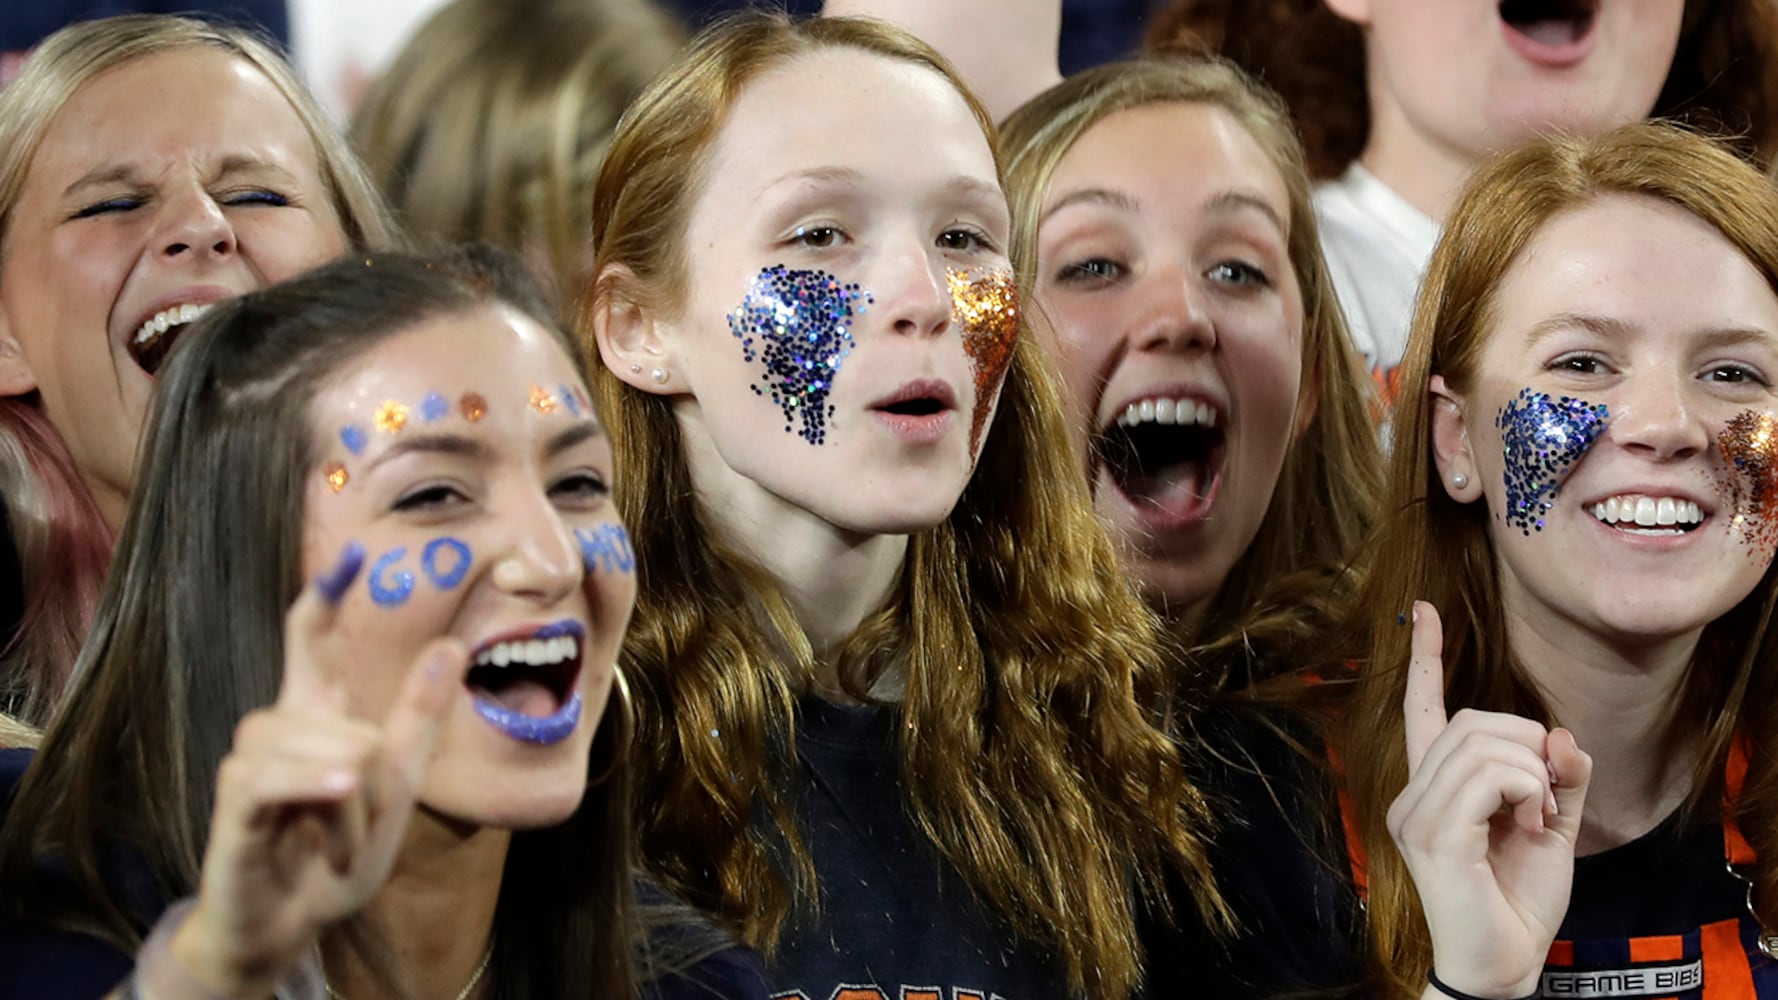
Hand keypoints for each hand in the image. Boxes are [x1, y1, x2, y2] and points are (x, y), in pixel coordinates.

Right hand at [168, 544, 468, 998]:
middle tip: (361, 828)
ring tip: (340, 841)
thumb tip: (450, 644)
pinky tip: (337, 796)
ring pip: (325, 748)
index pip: (312, 640)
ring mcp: (251, 762)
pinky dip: (314, 787)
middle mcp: (278, 728)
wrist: (288, 926)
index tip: (352, 552)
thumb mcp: (397, 790)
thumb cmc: (335, 857)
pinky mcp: (232, 801)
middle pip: (336, 708)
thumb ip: (417, 721)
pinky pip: (272, 775)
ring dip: (353, 805)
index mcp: (317, 717)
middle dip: (373, 774)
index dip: (327, 596)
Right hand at [1386, 601, 1592, 998]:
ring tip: (1534, 818)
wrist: (1501, 963)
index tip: (1424, 610)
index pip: (1423, 709)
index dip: (1426, 657)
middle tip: (1545, 795)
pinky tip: (1526, 825)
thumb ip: (1559, 780)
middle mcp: (1414, 793)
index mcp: (1434, 787)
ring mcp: (1418, 812)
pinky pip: (1489, 777)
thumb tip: (1563, 736)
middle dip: (1527, 741)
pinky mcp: (1433, 834)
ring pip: (1484, 742)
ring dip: (1530, 772)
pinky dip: (1525, 791)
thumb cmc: (1517, 902)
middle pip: (1473, 718)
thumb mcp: (1552, 828)